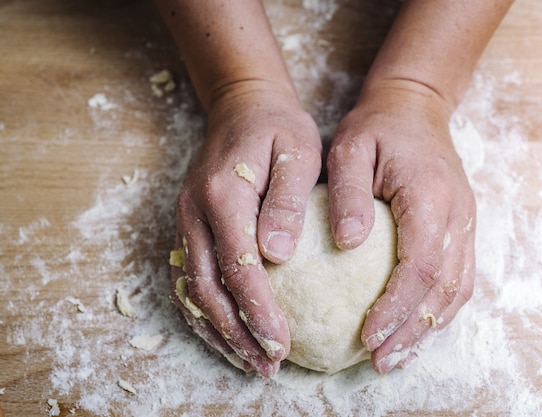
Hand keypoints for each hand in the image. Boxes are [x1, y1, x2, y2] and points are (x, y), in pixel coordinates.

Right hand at [171, 84, 321, 375]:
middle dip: (238, 333)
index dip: (258, 310)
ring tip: (248, 361)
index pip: (238, 266)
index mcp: (223, 195)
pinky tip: (224, 333)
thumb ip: (286, 202)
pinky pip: (189, 277)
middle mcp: (195, 213)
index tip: (281, 344)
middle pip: (209, 288)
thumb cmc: (278, 127)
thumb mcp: (297, 152)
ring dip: (219, 330)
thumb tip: (277, 256)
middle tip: (267, 366)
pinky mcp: (190, 225)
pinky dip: (204, 311)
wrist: (243, 104)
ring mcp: (186, 220)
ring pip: (193, 289)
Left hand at [327, 82, 475, 373]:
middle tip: (380, 361)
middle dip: (412, 330)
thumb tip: (347, 244)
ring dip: (428, 327)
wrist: (416, 105)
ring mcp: (465, 221)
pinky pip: (460, 276)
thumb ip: (349, 194)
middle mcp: (457, 214)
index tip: (369, 336)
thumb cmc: (377, 127)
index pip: (421, 266)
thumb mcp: (350, 149)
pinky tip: (416, 326)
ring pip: (458, 288)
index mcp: (429, 196)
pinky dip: (440, 308)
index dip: (397, 307)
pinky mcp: (462, 226)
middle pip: (444, 287)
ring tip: (396, 355)